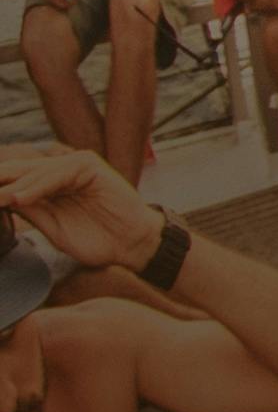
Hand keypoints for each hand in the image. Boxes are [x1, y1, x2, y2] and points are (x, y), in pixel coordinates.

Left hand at [0, 150, 160, 271]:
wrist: (131, 245)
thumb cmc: (96, 239)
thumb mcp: (52, 227)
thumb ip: (29, 211)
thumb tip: (4, 199)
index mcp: (51, 185)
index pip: (15, 182)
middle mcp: (62, 171)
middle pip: (21, 172)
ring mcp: (77, 166)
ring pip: (36, 173)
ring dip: (12, 188)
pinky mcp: (91, 167)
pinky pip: (59, 175)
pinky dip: (37, 187)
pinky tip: (19, 198)